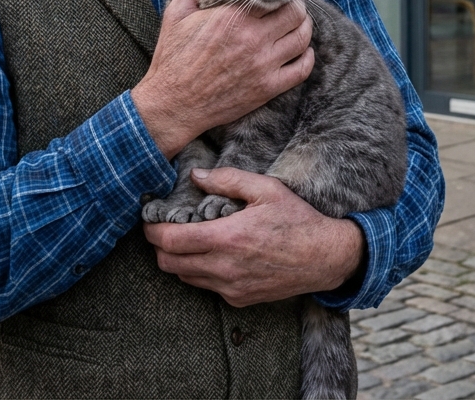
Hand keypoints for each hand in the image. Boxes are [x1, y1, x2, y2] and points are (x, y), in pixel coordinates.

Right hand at [133, 0, 314, 158]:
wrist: (172, 103)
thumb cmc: (172, 57)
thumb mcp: (177, 13)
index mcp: (232, 17)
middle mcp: (252, 39)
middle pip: (295, 13)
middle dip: (295, 6)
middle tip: (290, 6)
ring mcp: (263, 65)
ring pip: (303, 38)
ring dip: (304, 29)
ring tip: (296, 25)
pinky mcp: (267, 88)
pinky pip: (302, 69)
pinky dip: (307, 57)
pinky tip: (301, 52)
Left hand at [142, 167, 365, 306]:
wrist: (325, 257)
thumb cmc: (297, 219)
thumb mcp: (266, 189)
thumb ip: (227, 180)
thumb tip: (196, 175)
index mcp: (227, 237)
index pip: (170, 241)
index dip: (152, 231)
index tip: (150, 221)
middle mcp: (224, 267)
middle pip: (168, 264)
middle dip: (159, 247)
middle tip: (165, 230)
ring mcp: (230, 287)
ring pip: (184, 278)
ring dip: (179, 260)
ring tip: (189, 241)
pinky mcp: (239, 299)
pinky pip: (206, 287)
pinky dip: (201, 272)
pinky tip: (215, 256)